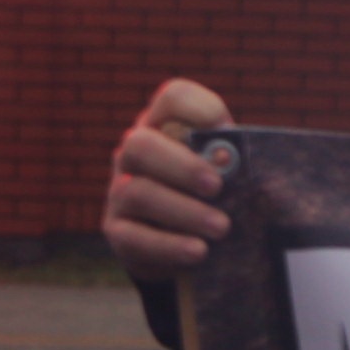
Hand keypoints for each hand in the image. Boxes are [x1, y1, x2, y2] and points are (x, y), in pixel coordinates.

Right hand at [103, 78, 233, 276]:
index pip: (173, 98)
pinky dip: (169, 245)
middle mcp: (134, 153)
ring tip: (221, 228)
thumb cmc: (213, 197)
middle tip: (217, 188)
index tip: (228, 132)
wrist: (186, 246)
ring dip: (184, 211)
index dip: (199, 109)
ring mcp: (119, 191)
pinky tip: (199, 251)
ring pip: (137, 192)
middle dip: (183, 166)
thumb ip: (231, 162)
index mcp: (164, 126)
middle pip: (141, 145)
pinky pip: (134, 237)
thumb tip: (230, 157)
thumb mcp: (225, 173)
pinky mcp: (118, 231)